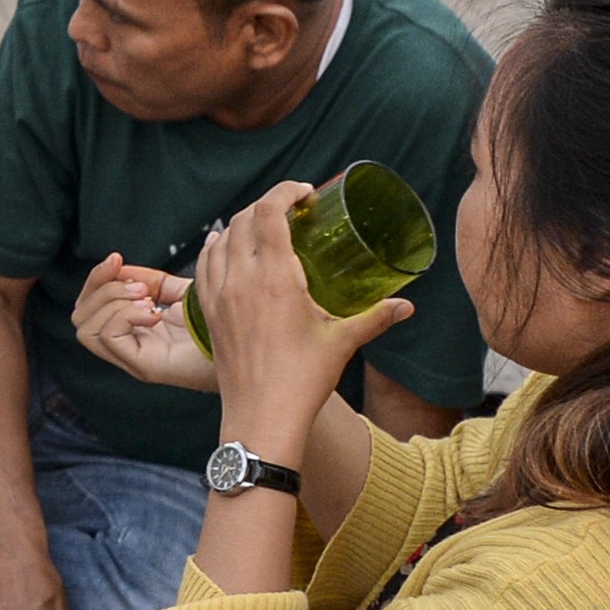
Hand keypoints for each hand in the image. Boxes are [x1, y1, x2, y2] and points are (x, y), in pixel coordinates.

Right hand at [70, 252, 218, 393]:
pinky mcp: (145, 367)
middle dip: (101, 289)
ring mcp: (134, 360)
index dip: (96, 278)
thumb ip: (151, 281)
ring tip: (147, 300)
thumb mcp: (181, 293)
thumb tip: (123, 265)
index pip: (87, 307)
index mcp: (132, 332)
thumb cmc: (221, 325)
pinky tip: (155, 314)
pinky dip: (126, 316)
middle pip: (79, 318)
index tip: (117, 259)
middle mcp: (128, 348)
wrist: (250, 345)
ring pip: (86, 329)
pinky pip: (110, 337)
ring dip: (113, 303)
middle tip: (140, 287)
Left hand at [195, 181, 410, 451]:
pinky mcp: (208, 314)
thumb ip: (375, 317)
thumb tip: (406, 305)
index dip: (284, 192)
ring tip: (261, 225)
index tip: (303, 193)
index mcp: (273, 278)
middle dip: (266, 205)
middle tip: (290, 210)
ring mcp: (218, 296)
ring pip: (220, 241)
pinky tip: (223, 248)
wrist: (262, 417)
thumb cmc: (303, 380)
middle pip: (243, 220)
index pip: (268, 212)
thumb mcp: (343, 342)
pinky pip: (203, 267)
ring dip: (239, 225)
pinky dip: (214, 249)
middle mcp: (240, 280)